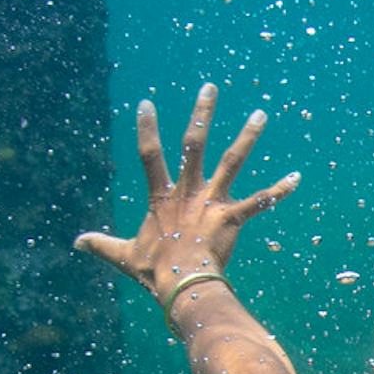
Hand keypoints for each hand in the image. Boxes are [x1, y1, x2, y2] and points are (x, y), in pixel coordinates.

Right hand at [76, 82, 295, 305]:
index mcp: (162, 197)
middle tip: (210, 88)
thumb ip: (102, 245)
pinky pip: (260, 202)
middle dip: (202, 114)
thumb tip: (77, 243)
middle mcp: (188, 192)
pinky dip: (279, 191)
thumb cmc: (154, 271)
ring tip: (261, 114)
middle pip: (193, 144)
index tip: (146, 104)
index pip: (150, 156)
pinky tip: (296, 178)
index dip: (146, 130)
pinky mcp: (231, 217)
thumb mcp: (123, 256)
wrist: (181, 285)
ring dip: (248, 137)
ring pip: (232, 161)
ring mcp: (211, 202)